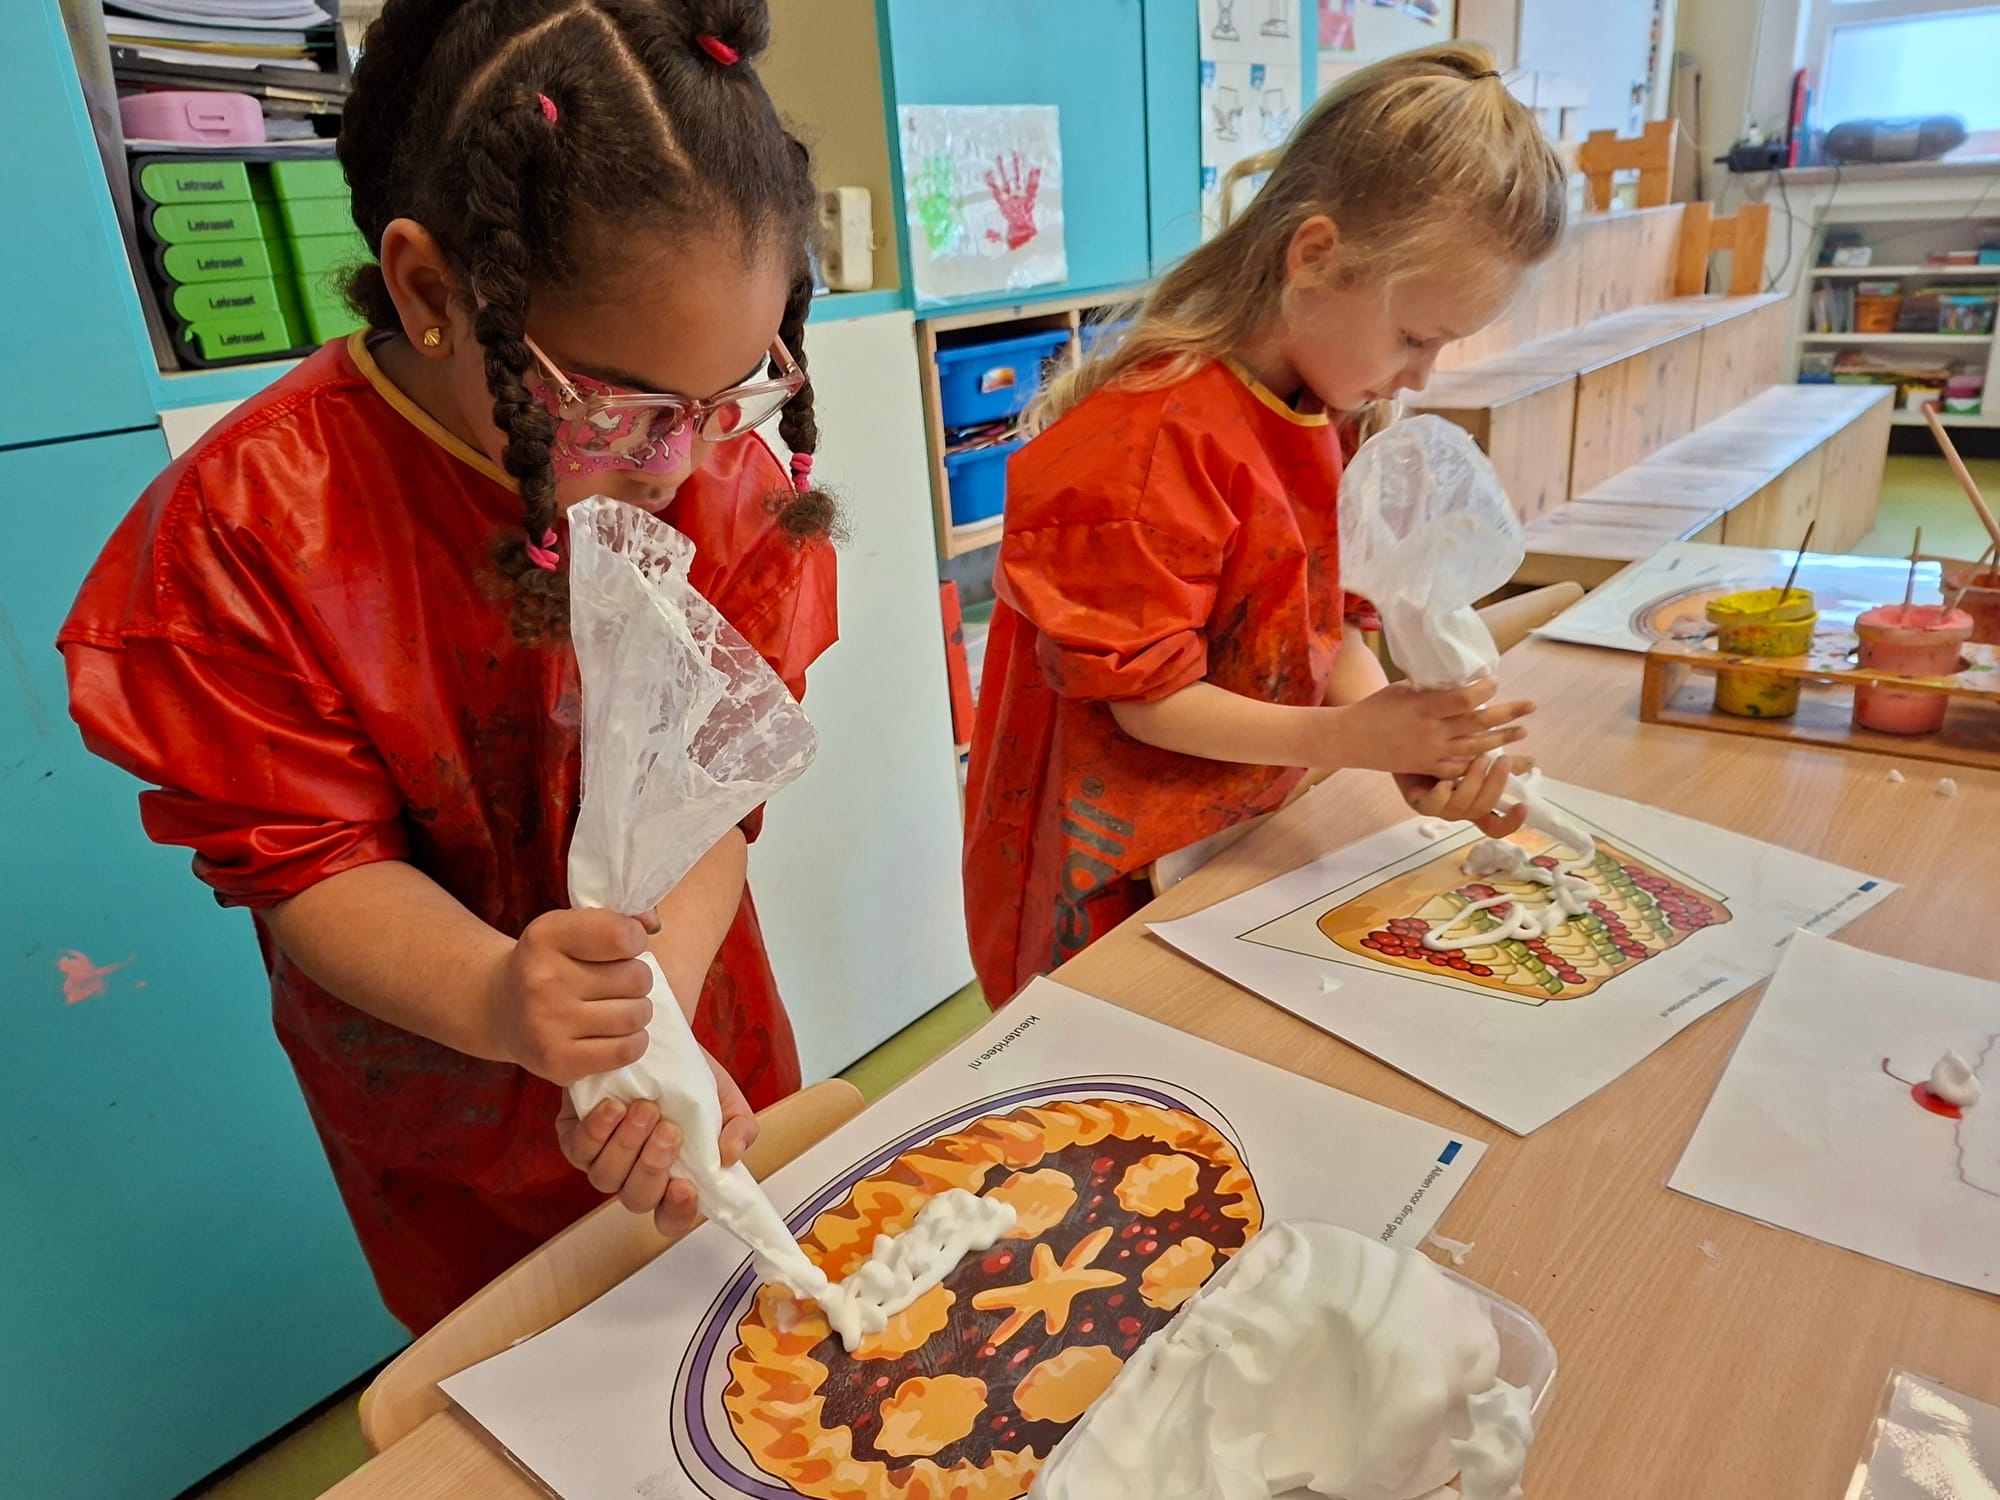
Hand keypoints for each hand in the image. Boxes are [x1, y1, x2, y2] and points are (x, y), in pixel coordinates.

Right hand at [487, 908, 656, 1085]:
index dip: (635, 940)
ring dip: (637, 1011)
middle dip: (637, 979)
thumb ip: (619, 918)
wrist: (501, 1008)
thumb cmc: (551, 962)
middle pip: (636, 978)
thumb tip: (651, 922)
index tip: (624, 947)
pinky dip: (633, 1042)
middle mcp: (542, 979)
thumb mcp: (572, 928)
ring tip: (618, 1007)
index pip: (622, 935)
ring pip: (635, 1015)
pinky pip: (625, 1050)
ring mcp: (547, 1024)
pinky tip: (617, 1033)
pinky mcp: (557, 1061)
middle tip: (617, 984)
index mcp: (546, 936)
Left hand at [554, 1053, 759, 1237]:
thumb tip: (729, 1156)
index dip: (677, 1212)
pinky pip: (578, 1149)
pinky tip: (613, 1107)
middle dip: (653, 1167)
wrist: (652, 1040)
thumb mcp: (724, 1098)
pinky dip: (596, 1131)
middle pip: (637, 1198)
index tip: (686, 1186)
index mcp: (672, 1178)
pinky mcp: (575, 1138)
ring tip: (644, 1109)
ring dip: (627, 1146)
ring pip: (605, 1177)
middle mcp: (633, 1176)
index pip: (671, 1217)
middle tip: (669, 1130)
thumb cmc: (689, 1077)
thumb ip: (739, 1127)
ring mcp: (601, 1160)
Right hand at [1326, 676, 1532, 778]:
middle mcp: (1432, 731)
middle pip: (1479, 723)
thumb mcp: (1404, 688)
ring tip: (1521, 732)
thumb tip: (1462, 681)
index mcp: (1425, 706)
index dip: (1485, 690)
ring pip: (1475, 747)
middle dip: (1508, 714)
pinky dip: (1478, 762)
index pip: (1466, 699)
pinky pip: (1459, 766)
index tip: (1495, 682)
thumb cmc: (1377, 707)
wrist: (1353, 738)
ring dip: (1502, 739)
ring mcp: (1431, 752)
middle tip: (1530, 707)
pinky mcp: (1427, 766)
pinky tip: (1493, 757)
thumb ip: (1433, 689)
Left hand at [1396, 754, 1534, 837]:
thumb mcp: (1477, 755)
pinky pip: (1432, 806)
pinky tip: (1445, 779)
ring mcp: (1438, 808)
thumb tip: (1530, 762)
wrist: (1406, 742)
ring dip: (1474, 783)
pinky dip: (1441, 794)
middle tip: (1501, 760)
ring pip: (1462, 807)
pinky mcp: (1418, 802)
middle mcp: (1458, 810)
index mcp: (1474, 804)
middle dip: (1495, 785)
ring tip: (1480, 758)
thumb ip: (1501, 762)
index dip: (1511, 823)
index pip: (1496, 826)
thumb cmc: (1445, 752)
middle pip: (1483, 810)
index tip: (1523, 806)